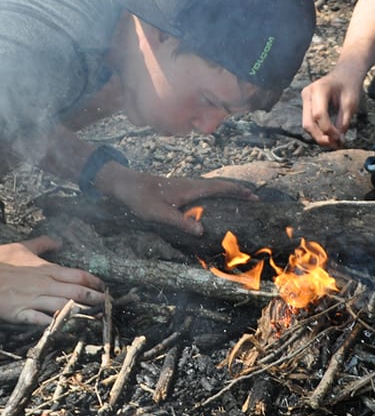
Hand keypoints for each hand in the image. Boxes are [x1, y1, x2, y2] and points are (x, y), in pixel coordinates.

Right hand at [0, 236, 103, 324]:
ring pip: (63, 306)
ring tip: (95, 317)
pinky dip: (53, 324)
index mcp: (45, 269)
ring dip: (81, 311)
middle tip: (107, 303)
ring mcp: (32, 299)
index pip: (76, 274)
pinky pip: (40, 320)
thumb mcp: (21, 247)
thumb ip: (42, 243)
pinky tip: (66, 328)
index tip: (103, 286)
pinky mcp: (20, 313)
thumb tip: (58, 240)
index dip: (93, 281)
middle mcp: (43, 284)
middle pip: (75, 291)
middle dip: (94, 297)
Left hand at [100, 165, 257, 235]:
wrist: (128, 184)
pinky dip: (217, 193)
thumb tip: (202, 231)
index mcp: (190, 189)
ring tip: (240, 199)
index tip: (253, 196)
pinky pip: (205, 189)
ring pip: (213, 186)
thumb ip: (180, 221)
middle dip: (238, 191)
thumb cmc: (142, 198)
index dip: (237, 191)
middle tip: (254, 198)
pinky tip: (215, 201)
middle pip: (220, 185)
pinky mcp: (181, 189)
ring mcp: (186, 185)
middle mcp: (191, 184)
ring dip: (228, 191)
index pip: (220, 188)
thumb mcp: (159, 213)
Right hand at [301, 68, 361, 147]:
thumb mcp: (350, 103)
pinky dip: (318, 131)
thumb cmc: (349, 85)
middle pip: (309, 122)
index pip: (319, 115)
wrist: (345, 73)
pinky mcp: (306, 104)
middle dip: (321, 137)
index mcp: (319, 88)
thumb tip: (337, 140)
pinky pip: (309, 122)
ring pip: (307, 125)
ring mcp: (304, 99)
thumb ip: (342, 121)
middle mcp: (307, 93)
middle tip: (334, 145)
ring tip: (333, 143)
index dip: (328, 130)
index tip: (340, 138)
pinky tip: (329, 136)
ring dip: (319, 136)